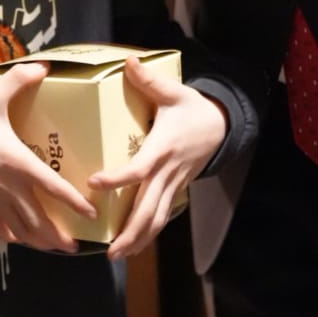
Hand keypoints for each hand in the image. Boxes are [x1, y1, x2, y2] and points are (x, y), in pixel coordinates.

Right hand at [0, 62, 96, 251]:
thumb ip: (19, 80)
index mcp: (17, 162)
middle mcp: (9, 186)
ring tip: (55, 248)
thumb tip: (44, 66)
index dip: (73, 202)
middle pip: (38, 219)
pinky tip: (20, 241)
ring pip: (20, 228)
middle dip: (57, 236)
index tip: (91, 214)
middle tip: (75, 246)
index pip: (52, 187)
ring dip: (38, 241)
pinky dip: (12, 236)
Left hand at [93, 54, 227, 259]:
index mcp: (162, 148)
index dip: (118, 178)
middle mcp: (168, 171)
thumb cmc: (193, 108)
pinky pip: (163, 215)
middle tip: (111, 250)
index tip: (94, 183)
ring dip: (139, 238)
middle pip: (149, 208)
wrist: (222, 125)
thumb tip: (128, 61)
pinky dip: (148, 232)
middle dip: (130, 231)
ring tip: (119, 255)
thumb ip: (149, 81)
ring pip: (158, 218)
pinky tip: (133, 244)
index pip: (138, 168)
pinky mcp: (177, 189)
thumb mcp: (173, 92)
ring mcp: (174, 184)